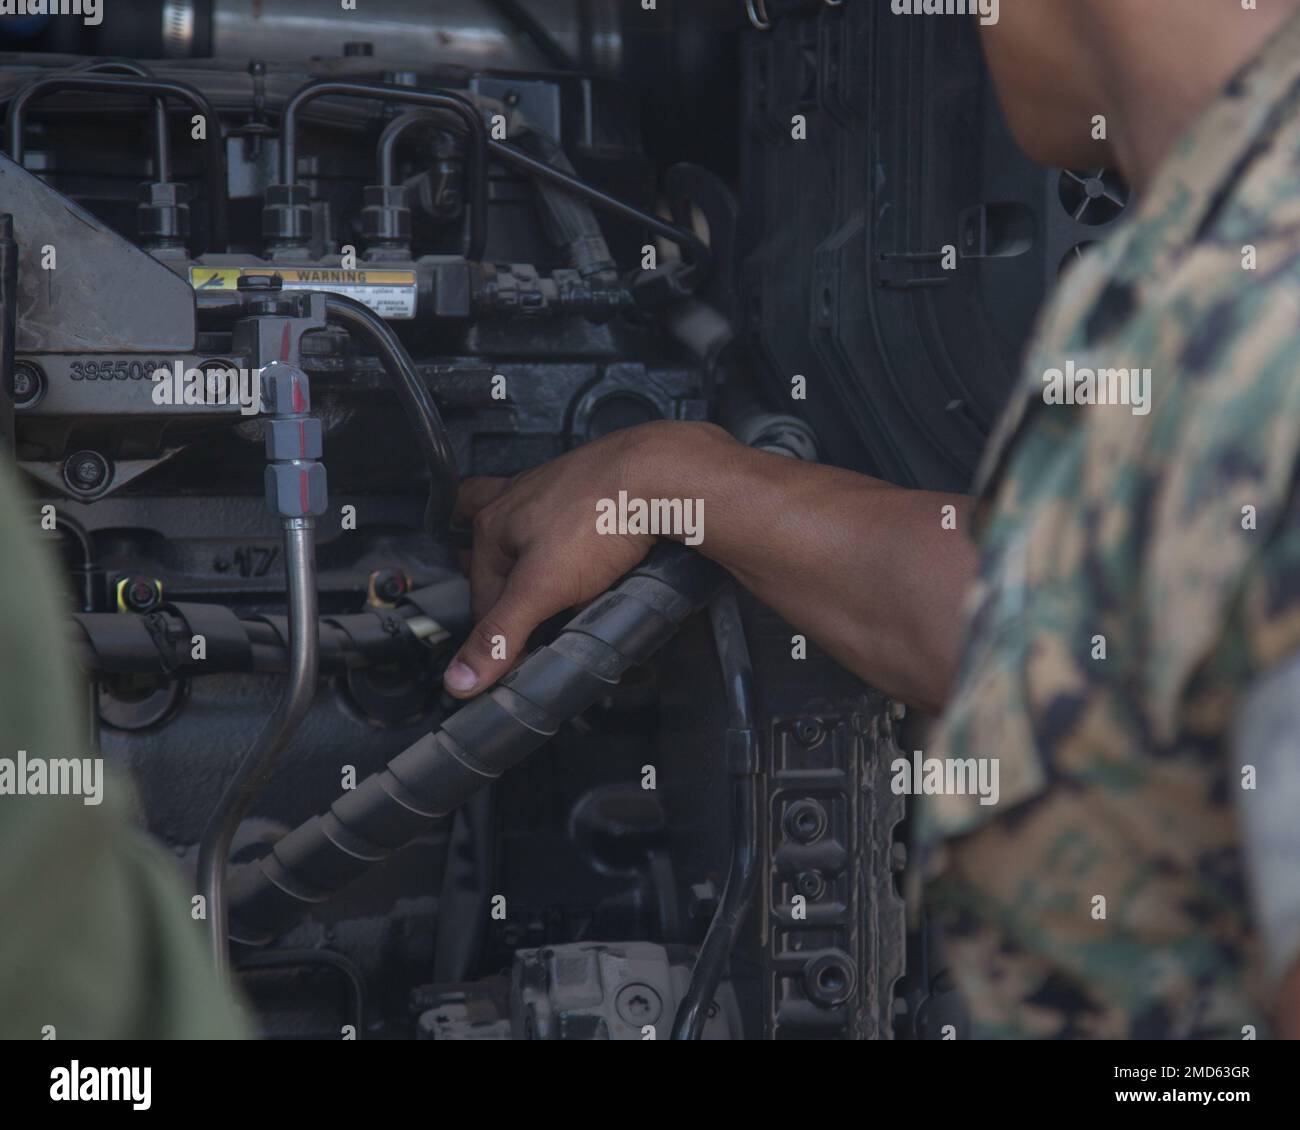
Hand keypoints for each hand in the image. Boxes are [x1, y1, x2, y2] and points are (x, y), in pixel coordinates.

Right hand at [442, 421, 728, 697]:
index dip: (499, 633)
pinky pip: (567, 521)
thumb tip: (462, 676)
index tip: (519, 657)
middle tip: (512, 617)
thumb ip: (501, 634)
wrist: (661, 478)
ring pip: (527, 532)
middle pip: (492, 553)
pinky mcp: (592, 490)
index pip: (481, 596)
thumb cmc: (600, 516)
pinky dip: (570, 541)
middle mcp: (518, 501)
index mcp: (493, 524)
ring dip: (528, 559)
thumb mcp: (541, 589)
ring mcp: (554, 490)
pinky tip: (591, 558)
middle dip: (495, 583)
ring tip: (542, 590)